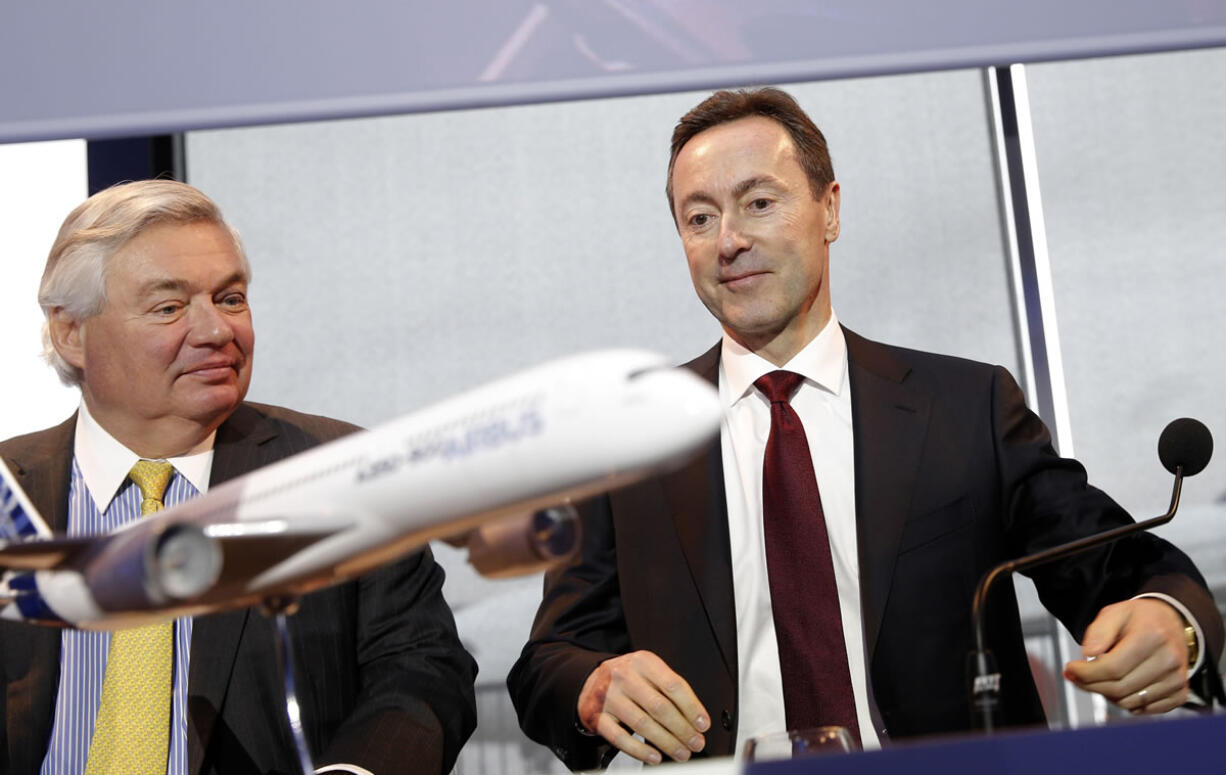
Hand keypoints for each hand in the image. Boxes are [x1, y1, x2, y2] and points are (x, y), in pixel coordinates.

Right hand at [577, 650, 709, 763]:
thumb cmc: (627, 679)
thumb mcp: (648, 672)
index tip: (703, 724)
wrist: (590, 680)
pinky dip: (640, 750)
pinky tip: (655, 756)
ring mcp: (608, 696)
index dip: (692, 707)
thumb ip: (669, 690)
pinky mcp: (596, 716)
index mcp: (643, 662)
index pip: (673, 685)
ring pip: (642, 724)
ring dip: (666, 742)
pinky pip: (620, 738)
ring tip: (681, 753)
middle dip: (682, 730)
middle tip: (695, 743)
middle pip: (660, 707)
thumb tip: (695, 718)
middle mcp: (624, 676)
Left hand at [1063, 598, 1189, 713]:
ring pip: (1129, 703)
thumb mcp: (1116, 612)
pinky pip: (1144, 709)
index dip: (1086, 673)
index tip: (1071, 670)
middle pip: (1119, 688)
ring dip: (1107, 694)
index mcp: (1152, 636)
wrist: (1173, 624)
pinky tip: (1121, 685)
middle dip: (1091, 685)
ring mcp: (1177, 680)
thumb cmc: (1142, 619)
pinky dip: (1127, 702)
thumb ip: (1098, 631)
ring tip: (1101, 677)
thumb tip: (1088, 653)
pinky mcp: (1180, 694)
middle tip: (1078, 676)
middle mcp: (1169, 660)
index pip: (1112, 668)